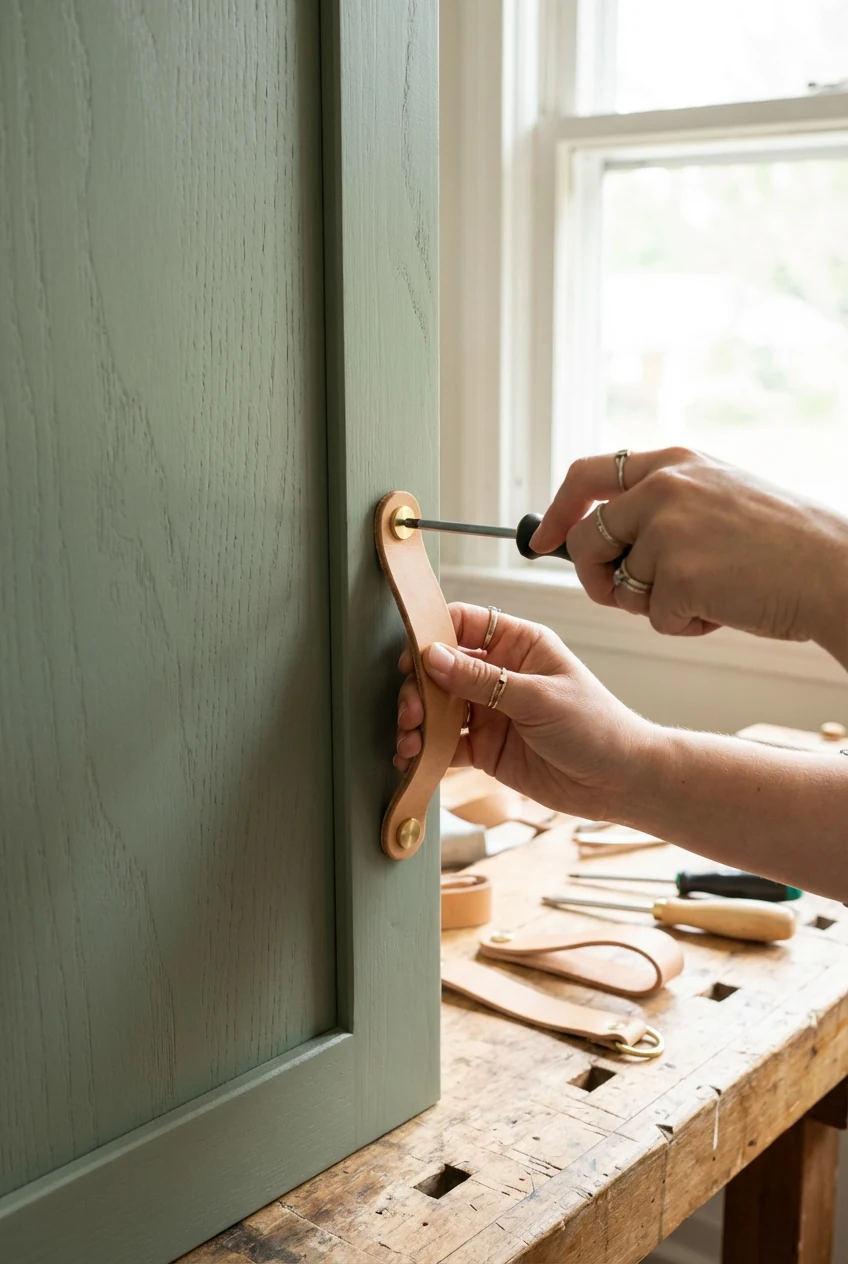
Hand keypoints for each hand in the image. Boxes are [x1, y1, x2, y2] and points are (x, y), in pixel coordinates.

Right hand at [394, 602, 653, 819]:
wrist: (620, 782)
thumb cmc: (595, 726)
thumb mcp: (538, 697)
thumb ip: (482, 679)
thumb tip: (432, 657)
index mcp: (519, 644)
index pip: (465, 623)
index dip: (433, 634)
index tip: (410, 656)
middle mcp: (500, 673)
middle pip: (442, 668)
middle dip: (419, 687)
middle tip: (411, 709)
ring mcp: (491, 711)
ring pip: (439, 707)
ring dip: (418, 720)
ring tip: (410, 738)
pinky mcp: (486, 747)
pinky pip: (447, 743)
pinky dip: (427, 750)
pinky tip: (413, 757)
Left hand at [530, 447, 847, 662]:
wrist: (836, 571)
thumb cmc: (783, 545)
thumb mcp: (718, 495)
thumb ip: (660, 504)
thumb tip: (595, 534)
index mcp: (672, 462)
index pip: (586, 475)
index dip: (559, 511)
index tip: (542, 539)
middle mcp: (663, 487)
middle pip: (588, 539)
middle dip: (594, 577)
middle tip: (621, 595)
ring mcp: (668, 531)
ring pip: (622, 586)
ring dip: (655, 606)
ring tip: (710, 594)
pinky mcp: (678, 577)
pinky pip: (654, 618)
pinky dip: (684, 626)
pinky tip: (724, 610)